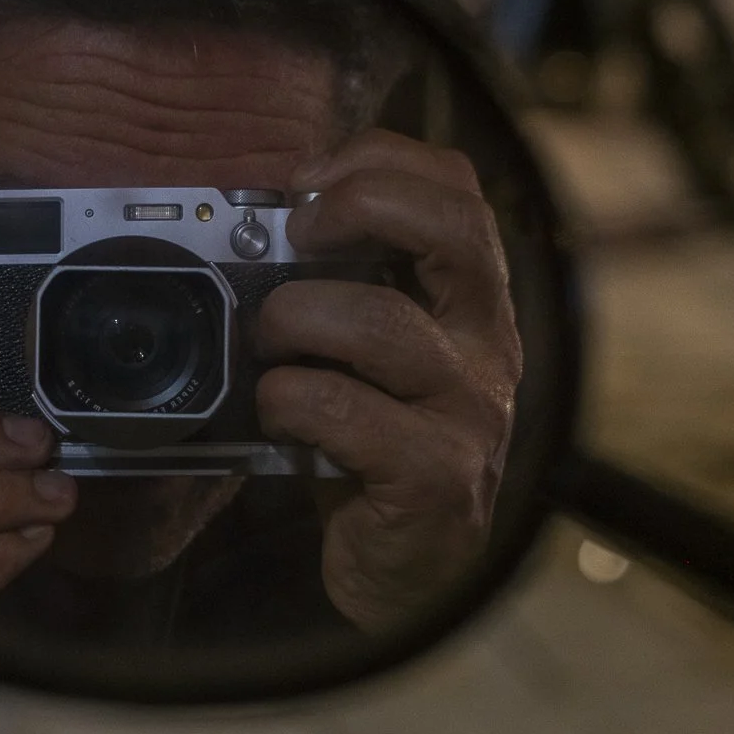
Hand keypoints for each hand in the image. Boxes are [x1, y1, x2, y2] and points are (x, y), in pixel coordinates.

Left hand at [255, 131, 523, 631]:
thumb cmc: (372, 449)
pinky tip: (277, 415)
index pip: (455, 186)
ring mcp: (469, 411)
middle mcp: (486, 345)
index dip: (378, 159)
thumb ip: (336, 289)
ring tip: (268, 346)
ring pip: (381, 322)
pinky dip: (290, 401)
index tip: (307, 182)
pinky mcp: (435, 476)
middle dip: (359, 205)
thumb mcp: (365, 357)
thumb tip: (247, 223)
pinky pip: (347, 413)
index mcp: (469, 300)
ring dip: (296, 319)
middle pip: (453, 226)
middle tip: (293, 236)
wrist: (403, 574)